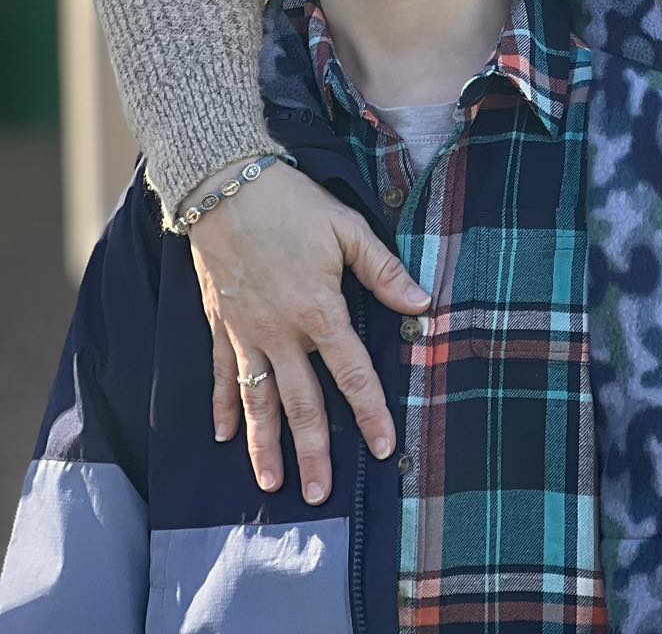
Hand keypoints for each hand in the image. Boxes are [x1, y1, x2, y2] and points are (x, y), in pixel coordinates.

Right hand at [186, 159, 429, 501]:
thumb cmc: (292, 203)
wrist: (225, 186)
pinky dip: (224, 405)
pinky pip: (223, 373)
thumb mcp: (347, 228)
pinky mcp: (220, 323)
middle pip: (301, 402)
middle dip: (313, 451)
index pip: (351, 372)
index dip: (368, 411)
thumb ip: (383, 270)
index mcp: (319, 311)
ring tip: (271, 483)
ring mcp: (247, 331)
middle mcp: (281, 332)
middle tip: (319, 493)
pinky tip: (223, 435)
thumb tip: (423, 303)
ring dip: (265, 444)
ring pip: (258, 400)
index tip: (381, 447)